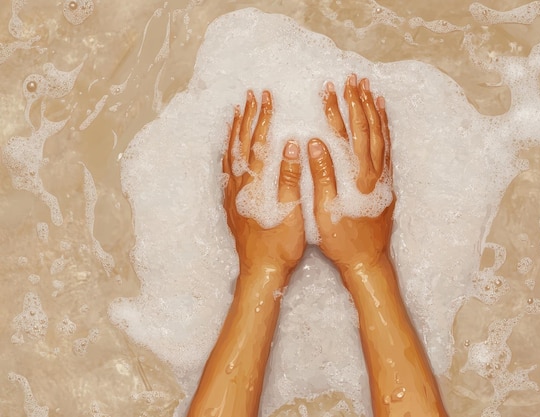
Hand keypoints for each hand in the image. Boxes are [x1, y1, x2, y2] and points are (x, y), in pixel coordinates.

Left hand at [222, 90, 304, 280]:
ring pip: (230, 154)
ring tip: (237, 112)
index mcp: (257, 183)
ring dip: (235, 131)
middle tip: (252, 96)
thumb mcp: (290, 211)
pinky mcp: (231, 204)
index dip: (263, 118)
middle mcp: (240, 184)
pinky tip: (229, 148)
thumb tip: (288, 145)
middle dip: (248, 117)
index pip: (259, 142)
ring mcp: (233, 194)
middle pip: (241, 143)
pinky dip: (228, 152)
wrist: (260, 270)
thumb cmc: (280, 245)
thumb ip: (288, 178)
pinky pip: (226, 170)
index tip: (267, 98)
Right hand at [308, 74, 394, 276]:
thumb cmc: (342, 240)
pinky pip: (388, 149)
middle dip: (358, 102)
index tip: (329, 89)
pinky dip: (385, 130)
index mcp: (357, 176)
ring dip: (374, 110)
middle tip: (351, 80)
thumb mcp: (325, 209)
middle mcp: (374, 172)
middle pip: (367, 128)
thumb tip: (315, 142)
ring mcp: (383, 177)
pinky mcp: (386, 184)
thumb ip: (322, 174)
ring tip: (369, 90)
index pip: (347, 133)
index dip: (337, 109)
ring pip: (381, 135)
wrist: (367, 261)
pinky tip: (381, 120)